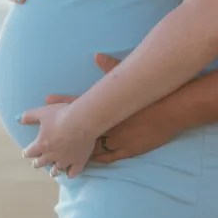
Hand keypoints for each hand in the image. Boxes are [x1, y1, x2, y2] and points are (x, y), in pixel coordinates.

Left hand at [20, 102, 95, 178]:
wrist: (83, 120)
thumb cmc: (62, 115)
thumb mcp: (42, 112)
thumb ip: (29, 116)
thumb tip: (17, 119)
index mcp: (41, 144)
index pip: (29, 152)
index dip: (27, 152)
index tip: (27, 153)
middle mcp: (51, 155)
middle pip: (40, 163)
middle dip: (37, 163)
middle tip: (37, 163)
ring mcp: (65, 160)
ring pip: (56, 170)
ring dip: (53, 171)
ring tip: (53, 172)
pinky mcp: (78, 161)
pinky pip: (73, 172)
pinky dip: (70, 174)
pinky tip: (69, 174)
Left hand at [41, 53, 180, 164]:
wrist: (171, 110)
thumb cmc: (151, 94)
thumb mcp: (130, 79)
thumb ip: (111, 67)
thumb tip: (97, 55)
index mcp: (107, 110)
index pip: (79, 106)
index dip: (62, 105)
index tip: (46, 102)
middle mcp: (108, 127)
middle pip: (81, 133)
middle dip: (65, 135)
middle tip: (49, 139)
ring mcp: (117, 140)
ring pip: (92, 149)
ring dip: (79, 152)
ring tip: (65, 156)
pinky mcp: (128, 150)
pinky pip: (108, 157)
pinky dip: (97, 159)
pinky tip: (89, 162)